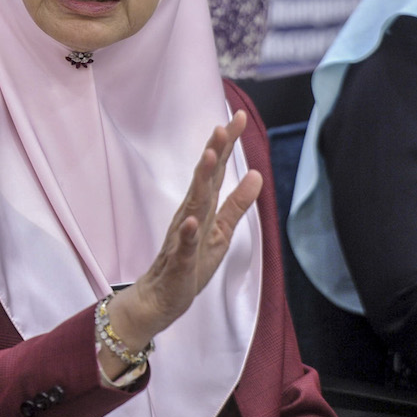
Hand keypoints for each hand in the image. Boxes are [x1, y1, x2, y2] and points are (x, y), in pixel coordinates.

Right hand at [99, 110, 262, 374]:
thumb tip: (257, 174)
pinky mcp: (178, 261)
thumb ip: (237, 205)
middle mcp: (190, 215)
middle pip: (203, 179)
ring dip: (201, 181)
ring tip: (210, 157)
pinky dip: (187, 232)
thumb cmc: (190, 264)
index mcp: (202, 207)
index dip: (227, 146)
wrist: (160, 299)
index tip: (240, 118)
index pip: (216, 171)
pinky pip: (183, 245)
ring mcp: (182, 237)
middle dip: (213, 153)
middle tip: (222, 126)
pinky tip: (191, 220)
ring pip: (193, 204)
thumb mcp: (221, 233)